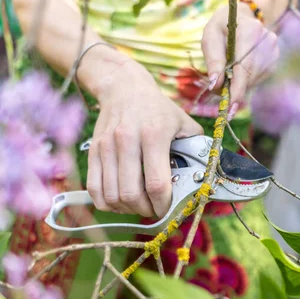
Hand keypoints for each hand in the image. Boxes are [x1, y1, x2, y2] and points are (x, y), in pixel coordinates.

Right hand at [86, 61, 202, 216]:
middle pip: (131, 194)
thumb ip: (196, 148)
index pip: (156, 183)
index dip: (163, 205)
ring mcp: (107, 147)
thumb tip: (206, 174)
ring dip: (126, 209)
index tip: (168, 209)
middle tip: (153, 209)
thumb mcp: (183, 123)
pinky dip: (106, 203)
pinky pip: (94, 189)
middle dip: (145, 210)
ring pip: (112, 195)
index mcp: (154, 135)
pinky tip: (119, 201)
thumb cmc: (158, 109)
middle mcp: (127, 140)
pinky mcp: (93, 151)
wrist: (123, 88)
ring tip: (138, 205)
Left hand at [202, 2, 279, 108]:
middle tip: (219, 93)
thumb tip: (216, 85)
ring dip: (238, 85)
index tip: (231, 108)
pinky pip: (258, 78)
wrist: (242, 16)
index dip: (237, 90)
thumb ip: (213, 60)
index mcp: (249, 31)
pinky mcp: (274, 59)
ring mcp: (273, 50)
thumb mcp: (210, 37)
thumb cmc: (222, 27)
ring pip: (254, 80)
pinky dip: (246, 81)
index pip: (245, 67)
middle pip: (249, 76)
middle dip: (233, 90)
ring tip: (227, 77)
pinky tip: (239, 71)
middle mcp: (266, 41)